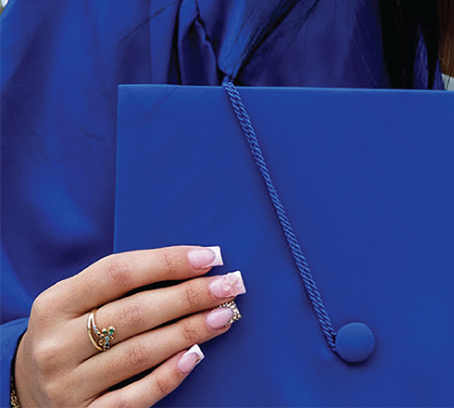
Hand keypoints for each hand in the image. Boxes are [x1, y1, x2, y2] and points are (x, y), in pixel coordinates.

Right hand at [13, 245, 244, 407]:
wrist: (26, 388)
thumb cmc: (72, 331)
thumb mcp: (80, 300)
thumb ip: (125, 283)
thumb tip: (196, 265)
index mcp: (55, 304)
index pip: (118, 272)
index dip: (168, 262)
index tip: (210, 257)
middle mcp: (56, 345)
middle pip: (135, 313)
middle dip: (189, 296)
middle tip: (229, 286)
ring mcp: (66, 386)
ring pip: (139, 353)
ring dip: (189, 332)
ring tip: (223, 315)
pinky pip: (133, 399)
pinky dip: (167, 376)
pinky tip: (195, 357)